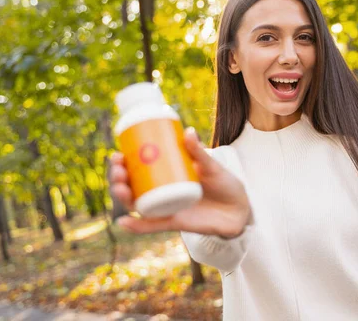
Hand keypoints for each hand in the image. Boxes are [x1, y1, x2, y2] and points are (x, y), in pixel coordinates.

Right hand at [109, 128, 250, 238]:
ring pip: (138, 204)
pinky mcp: (174, 223)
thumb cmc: (225, 184)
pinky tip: (122, 222)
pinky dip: (136, 225)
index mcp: (167, 174)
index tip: (117, 154)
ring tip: (120, 189)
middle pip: (132, 185)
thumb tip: (188, 132)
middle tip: (118, 170)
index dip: (124, 162)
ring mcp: (167, 207)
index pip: (139, 167)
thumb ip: (199, 152)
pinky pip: (151, 225)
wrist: (240, 209)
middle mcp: (162, 191)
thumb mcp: (212, 166)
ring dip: (124, 197)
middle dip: (119, 178)